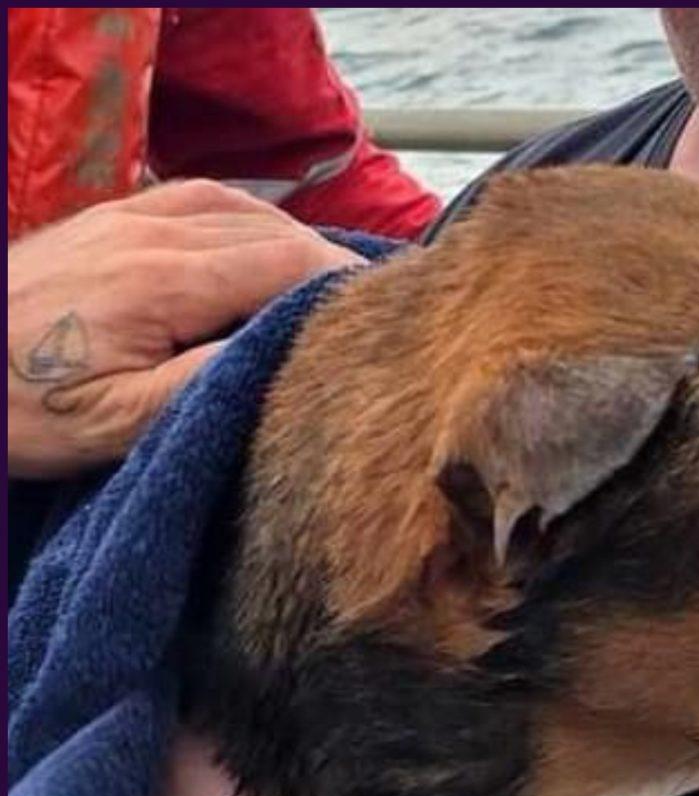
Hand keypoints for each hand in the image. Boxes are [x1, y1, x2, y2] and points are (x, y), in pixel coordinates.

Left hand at [7, 180, 360, 479]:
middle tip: (376, 314)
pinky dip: (248, 221)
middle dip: (332, 267)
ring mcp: (123, 219)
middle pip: (275, 231)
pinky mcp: (104, 220)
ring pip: (240, 208)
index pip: (290, 263)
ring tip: (329, 287)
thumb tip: (292, 353)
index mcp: (161, 281)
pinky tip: (264, 249)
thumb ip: (214, 382)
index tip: (391, 321)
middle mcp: (147, 233)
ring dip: (294, 242)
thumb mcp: (123, 421)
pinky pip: (196, 199)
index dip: (350, 287)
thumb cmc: (24, 407)